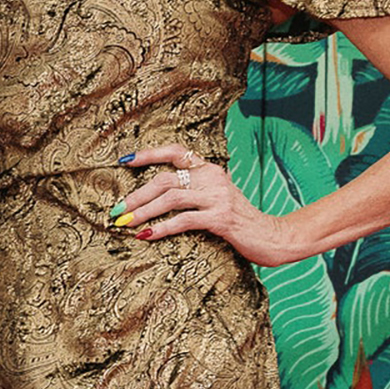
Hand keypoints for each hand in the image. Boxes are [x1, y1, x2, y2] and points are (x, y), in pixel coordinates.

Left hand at [110, 145, 302, 266]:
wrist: (273, 237)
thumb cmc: (241, 222)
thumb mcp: (217, 200)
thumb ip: (194, 194)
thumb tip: (156, 200)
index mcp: (211, 170)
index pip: (176, 152)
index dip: (149, 154)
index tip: (124, 161)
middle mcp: (213, 178)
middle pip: (165, 179)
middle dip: (136, 195)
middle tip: (116, 210)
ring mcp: (218, 197)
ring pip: (171, 198)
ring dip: (143, 211)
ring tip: (124, 223)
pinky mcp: (221, 218)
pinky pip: (184, 220)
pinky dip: (162, 228)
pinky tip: (147, 236)